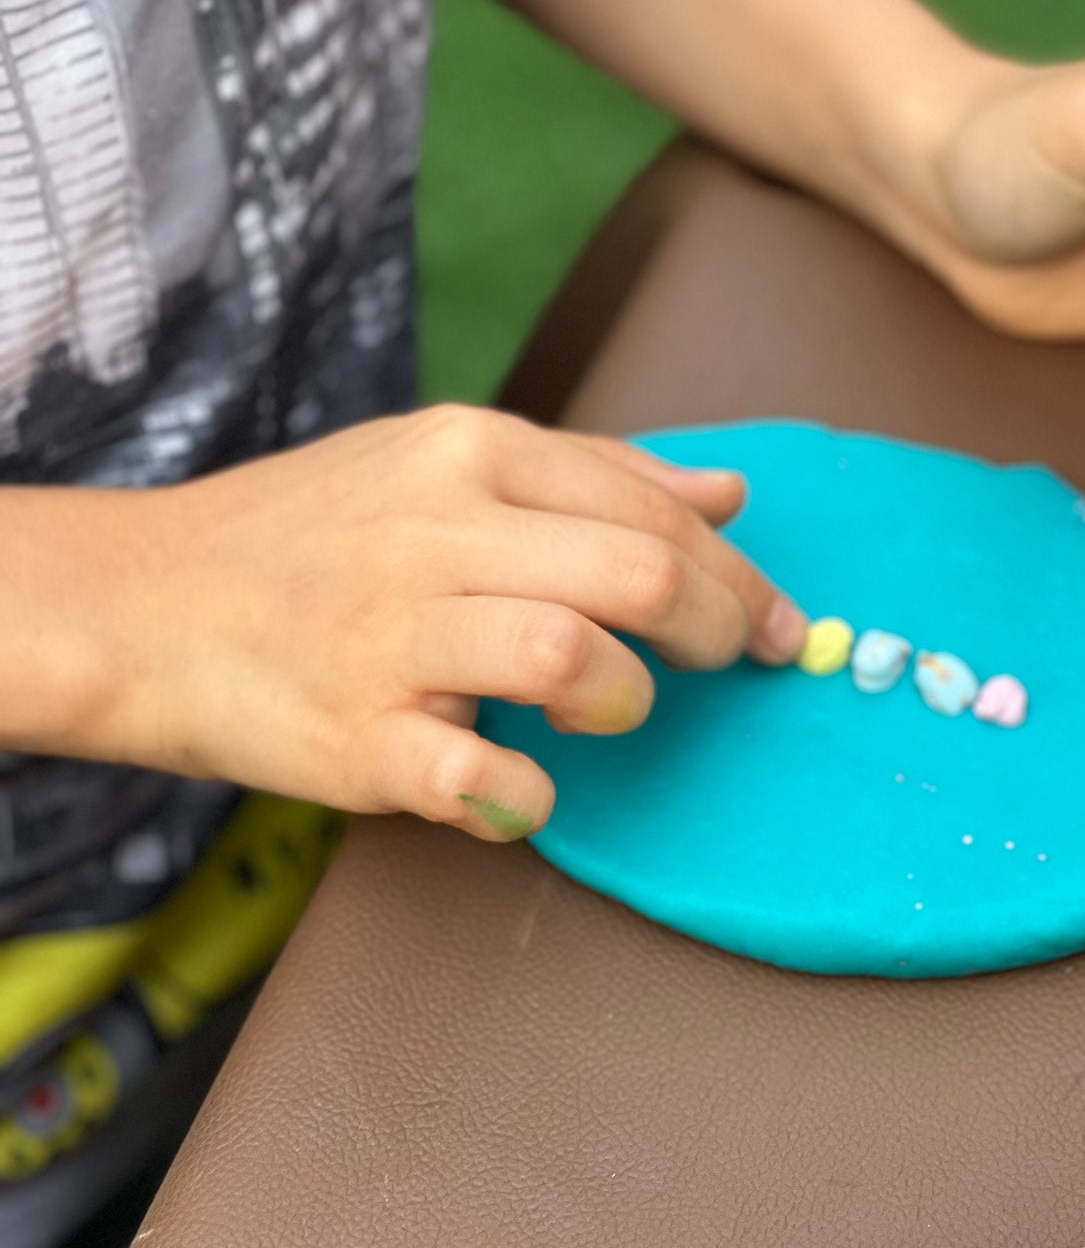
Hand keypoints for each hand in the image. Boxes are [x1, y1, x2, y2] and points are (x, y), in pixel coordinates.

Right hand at [5, 410, 807, 839]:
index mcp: (471, 452)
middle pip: (636, 573)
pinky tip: (530, 788)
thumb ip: (593, 472)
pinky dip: (527, 795)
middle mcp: (437, 531)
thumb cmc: (315, 531)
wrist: (145, 601)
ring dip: (623, 697)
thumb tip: (727, 492)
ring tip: (606, 708)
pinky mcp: (354, 737)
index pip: (651, 507)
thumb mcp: (444, 462)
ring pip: (571, 657)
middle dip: (718, 626)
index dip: (739, 573)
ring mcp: (393, 636)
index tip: (777, 624)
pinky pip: (478, 777)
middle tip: (734, 662)